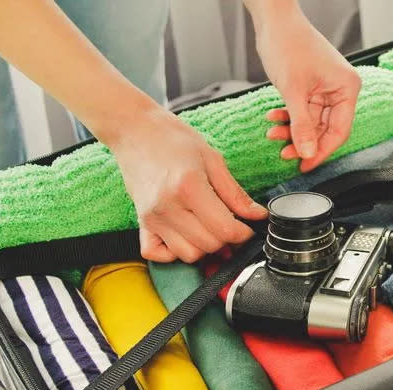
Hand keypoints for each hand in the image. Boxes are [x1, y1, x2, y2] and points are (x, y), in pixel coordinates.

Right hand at [110, 105, 267, 262]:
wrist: (135, 131)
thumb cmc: (173, 140)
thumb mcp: (212, 159)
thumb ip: (235, 193)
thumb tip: (257, 215)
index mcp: (189, 187)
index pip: (224, 230)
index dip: (243, 233)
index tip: (246, 227)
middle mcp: (168, 206)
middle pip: (209, 245)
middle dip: (226, 240)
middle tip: (229, 225)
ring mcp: (152, 218)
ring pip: (188, 254)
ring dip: (204, 248)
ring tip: (208, 228)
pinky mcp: (141, 223)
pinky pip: (158, 255)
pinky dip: (174, 253)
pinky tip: (184, 236)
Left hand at [249, 2, 360, 172]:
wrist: (272, 21)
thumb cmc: (288, 44)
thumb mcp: (293, 90)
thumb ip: (301, 125)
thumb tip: (307, 153)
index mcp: (346, 88)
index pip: (339, 131)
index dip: (321, 151)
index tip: (305, 166)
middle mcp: (340, 89)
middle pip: (325, 129)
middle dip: (303, 141)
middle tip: (284, 154)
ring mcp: (325, 89)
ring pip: (311, 122)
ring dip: (292, 130)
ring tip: (273, 135)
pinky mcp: (311, 88)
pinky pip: (302, 112)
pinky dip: (288, 117)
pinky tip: (273, 119)